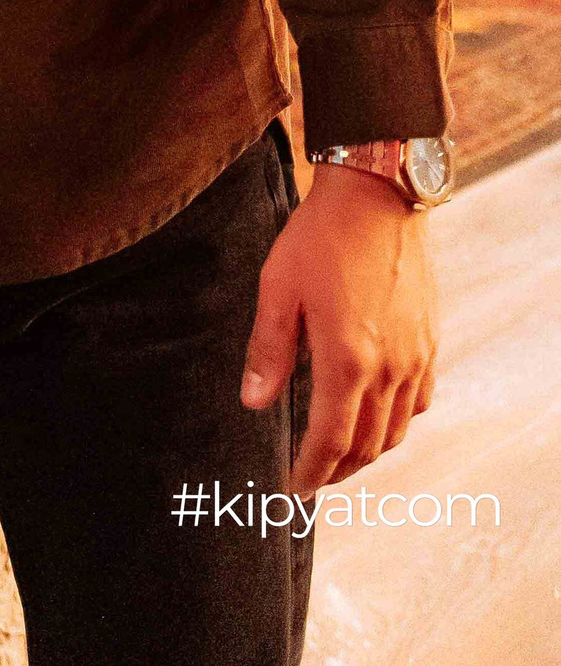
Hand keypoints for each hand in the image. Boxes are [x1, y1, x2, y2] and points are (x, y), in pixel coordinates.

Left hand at [241, 164, 438, 494]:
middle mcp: (389, 369)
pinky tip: (378, 414)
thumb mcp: (279, 287)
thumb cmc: (321, 237)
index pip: (331, 441)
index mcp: (347, 361)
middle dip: (337, 470)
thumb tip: (254, 403)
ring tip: (340, 454)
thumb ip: (268, 350)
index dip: (312, 472)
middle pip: (367, 445)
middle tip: (312, 476)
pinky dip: (399, 421)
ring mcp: (416, 357)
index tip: (293, 488)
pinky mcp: (430, 341)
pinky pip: (420, 401)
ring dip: (368, 451)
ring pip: (397, 430)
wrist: (378, 196)